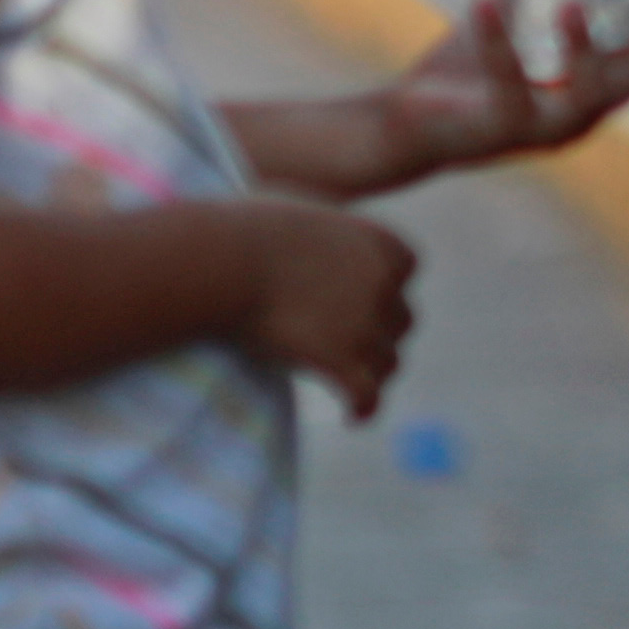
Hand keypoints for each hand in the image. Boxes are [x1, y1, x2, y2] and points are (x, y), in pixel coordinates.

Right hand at [238, 202, 418, 415]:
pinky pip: (366, 395)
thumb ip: (318, 223)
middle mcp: (382, 282)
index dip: (390, 286)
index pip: (406, 267)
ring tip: (354, 382)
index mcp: (376, 242)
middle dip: (382, 332)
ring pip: (389, 361)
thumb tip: (307, 228)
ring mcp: (364, 323)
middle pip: (401, 319)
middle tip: (354, 344)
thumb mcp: (296, 209)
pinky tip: (352, 419)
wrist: (222, 260)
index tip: (370, 297)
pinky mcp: (339, 359)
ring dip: (375, 373)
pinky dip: (363, 408)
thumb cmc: (242, 229)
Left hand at [371, 0, 628, 180]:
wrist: (399, 128)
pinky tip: (482, 4)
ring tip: (570, 7)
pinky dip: (496, 41)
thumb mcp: (487, 24)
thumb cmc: (452, 82)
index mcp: (582, 96)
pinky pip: (507, 84)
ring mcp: (541, 129)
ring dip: (583, 51)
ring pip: (585, 94)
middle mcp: (574, 119)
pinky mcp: (500, 129)